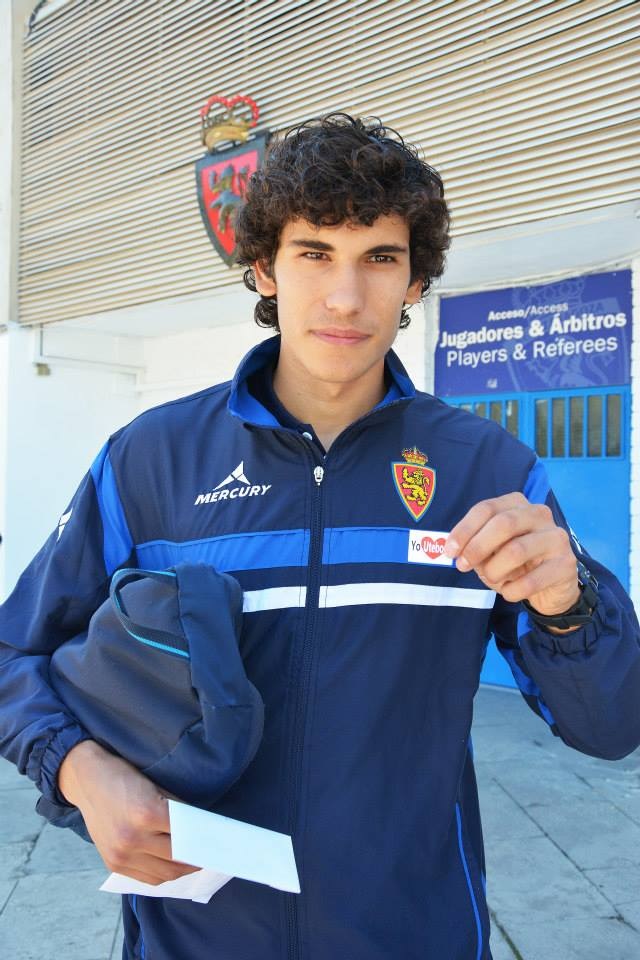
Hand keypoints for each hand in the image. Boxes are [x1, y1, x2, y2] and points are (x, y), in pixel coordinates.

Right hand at [58, 740, 198, 884]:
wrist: (86, 780)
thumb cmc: (123, 776)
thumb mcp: (156, 785)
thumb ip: (177, 809)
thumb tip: (201, 827)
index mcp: (146, 813)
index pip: (186, 835)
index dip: (205, 841)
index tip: (219, 844)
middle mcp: (132, 838)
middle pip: (177, 859)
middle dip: (197, 858)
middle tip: (211, 854)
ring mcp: (121, 855)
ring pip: (164, 875)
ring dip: (182, 870)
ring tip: (194, 861)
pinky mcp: (112, 863)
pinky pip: (146, 878)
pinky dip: (163, 875)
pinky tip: (172, 865)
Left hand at [444, 493, 579, 616]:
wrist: (552, 587)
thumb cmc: (516, 563)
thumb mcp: (492, 551)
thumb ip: (476, 546)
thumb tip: (456, 552)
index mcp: (517, 504)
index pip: (486, 508)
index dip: (464, 529)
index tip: (450, 551)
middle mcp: (539, 514)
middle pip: (503, 523)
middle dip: (477, 547)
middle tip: (463, 566)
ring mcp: (555, 538)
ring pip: (516, 550)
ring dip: (494, 570)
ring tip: (491, 579)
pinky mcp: (566, 564)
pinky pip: (531, 580)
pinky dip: (512, 590)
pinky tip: (509, 592)